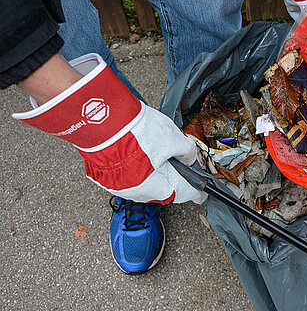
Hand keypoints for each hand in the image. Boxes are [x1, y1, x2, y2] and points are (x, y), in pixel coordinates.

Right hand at [13, 53, 206, 203]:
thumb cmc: (132, 129)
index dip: (194, 191)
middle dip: (174, 177)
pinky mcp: (105, 173)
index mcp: (151, 188)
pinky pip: (128, 174)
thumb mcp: (172, 138)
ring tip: (160, 152)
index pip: (181, 193)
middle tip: (181, 164)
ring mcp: (116, 184)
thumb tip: (190, 158)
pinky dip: (138, 165)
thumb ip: (187, 152)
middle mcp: (132, 191)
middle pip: (162, 188)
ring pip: (144, 181)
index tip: (202, 193)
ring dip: (155, 170)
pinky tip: (142, 150)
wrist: (99, 116)